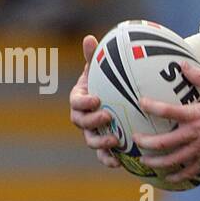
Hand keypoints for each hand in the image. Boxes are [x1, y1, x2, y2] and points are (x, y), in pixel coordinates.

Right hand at [69, 35, 120, 168]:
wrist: (123, 102)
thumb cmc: (111, 83)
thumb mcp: (104, 70)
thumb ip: (95, 58)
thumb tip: (89, 38)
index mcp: (81, 99)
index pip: (76, 101)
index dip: (84, 102)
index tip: (97, 99)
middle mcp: (84, 117)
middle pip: (81, 122)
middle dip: (92, 121)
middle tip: (108, 116)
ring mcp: (93, 133)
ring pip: (91, 141)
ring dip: (101, 143)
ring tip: (115, 141)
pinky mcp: (105, 147)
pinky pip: (103, 156)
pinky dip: (109, 160)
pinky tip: (119, 162)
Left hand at [135, 61, 199, 183]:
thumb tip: (182, 64)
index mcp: (197, 115)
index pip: (168, 111)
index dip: (151, 106)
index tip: (141, 103)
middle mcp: (196, 135)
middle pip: (164, 142)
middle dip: (146, 142)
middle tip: (135, 139)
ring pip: (173, 160)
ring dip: (156, 162)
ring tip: (144, 161)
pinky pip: (190, 171)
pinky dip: (177, 176)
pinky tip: (168, 178)